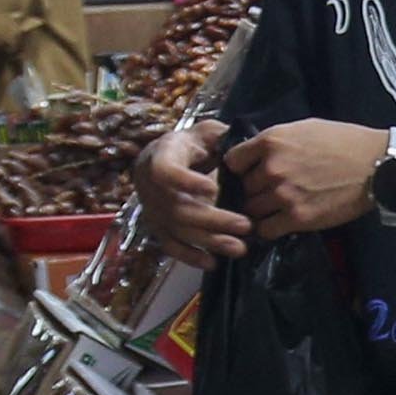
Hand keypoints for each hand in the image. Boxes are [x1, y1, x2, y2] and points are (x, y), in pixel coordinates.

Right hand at [140, 118, 249, 266]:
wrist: (173, 156)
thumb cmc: (196, 143)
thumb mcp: (208, 132)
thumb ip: (223, 139)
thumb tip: (243, 154)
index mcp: (161, 155)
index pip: (165, 171)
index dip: (186, 181)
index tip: (213, 187)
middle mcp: (150, 185)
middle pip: (178, 208)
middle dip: (214, 220)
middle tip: (246, 225)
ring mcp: (152, 209)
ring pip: (178, 230)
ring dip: (210, 241)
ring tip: (240, 247)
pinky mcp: (158, 227)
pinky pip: (171, 246)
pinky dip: (191, 256)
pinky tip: (213, 262)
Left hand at [226, 116, 391, 241]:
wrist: (376, 166)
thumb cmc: (345, 142)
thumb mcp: (304, 128)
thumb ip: (276, 141)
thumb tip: (256, 153)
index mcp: (271, 141)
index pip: (232, 160)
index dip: (240, 168)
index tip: (250, 172)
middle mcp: (272, 168)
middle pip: (243, 187)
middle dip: (254, 189)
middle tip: (271, 190)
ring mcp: (283, 194)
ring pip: (252, 209)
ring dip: (262, 209)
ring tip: (279, 206)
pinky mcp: (298, 217)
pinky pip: (266, 229)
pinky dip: (270, 227)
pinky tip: (282, 221)